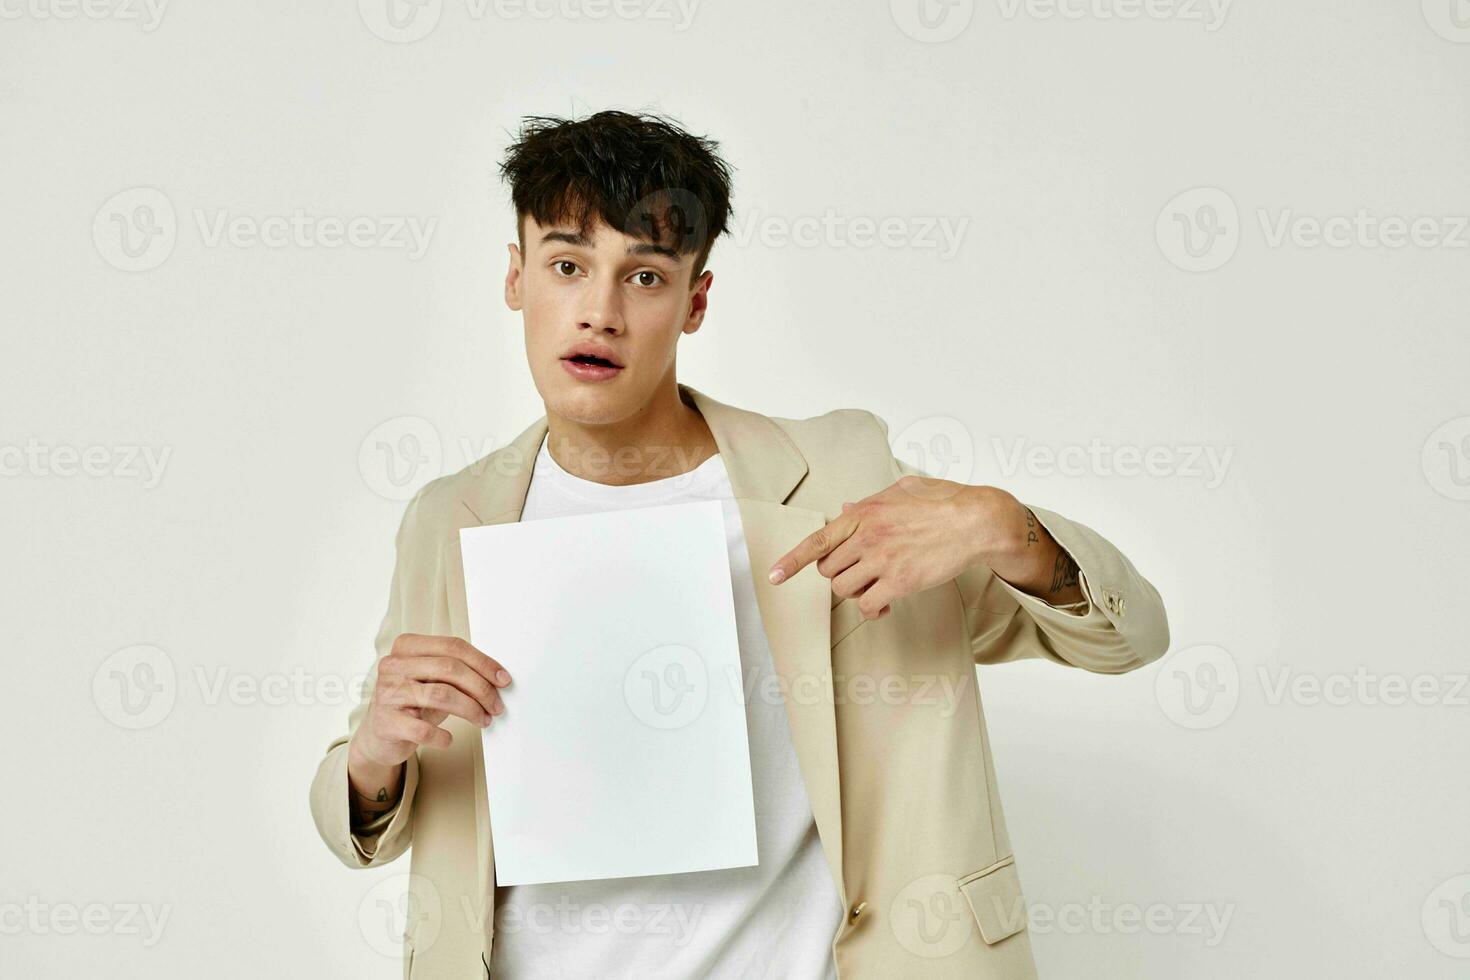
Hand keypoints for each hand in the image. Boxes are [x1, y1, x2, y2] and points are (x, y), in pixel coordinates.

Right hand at [346, 634, 512, 817]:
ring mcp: (387, 693)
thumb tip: (497, 678)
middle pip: (450, 668)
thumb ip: (457, 673)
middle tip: (496, 705)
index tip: (503, 679)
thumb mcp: (433, 681)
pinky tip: (448, 739)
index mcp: (407, 646)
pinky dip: (442, 736)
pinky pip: (423, 729)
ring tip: (484, 720)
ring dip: (471, 710)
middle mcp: (393, 665)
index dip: (483, 662)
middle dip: (481, 688)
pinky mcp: (386, 722)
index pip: (453, 646)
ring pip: (441, 695)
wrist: (379, 734)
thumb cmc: (413, 703)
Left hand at [767, 475, 1062, 619]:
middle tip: (862, 572)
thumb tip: (844, 509)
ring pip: (844, 589)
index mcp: (864, 512)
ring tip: (878, 586)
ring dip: (857, 592)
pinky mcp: (900, 581)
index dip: (792, 561)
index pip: (818, 541)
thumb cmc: (944, 502)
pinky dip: (874, 609)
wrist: (977, 521)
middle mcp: (867, 536)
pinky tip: (887, 603)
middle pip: (829, 570)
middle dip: (840, 574)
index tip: (774, 576)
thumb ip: (870, 502)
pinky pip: (869, 605)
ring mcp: (882, 560)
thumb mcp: (902, 490)